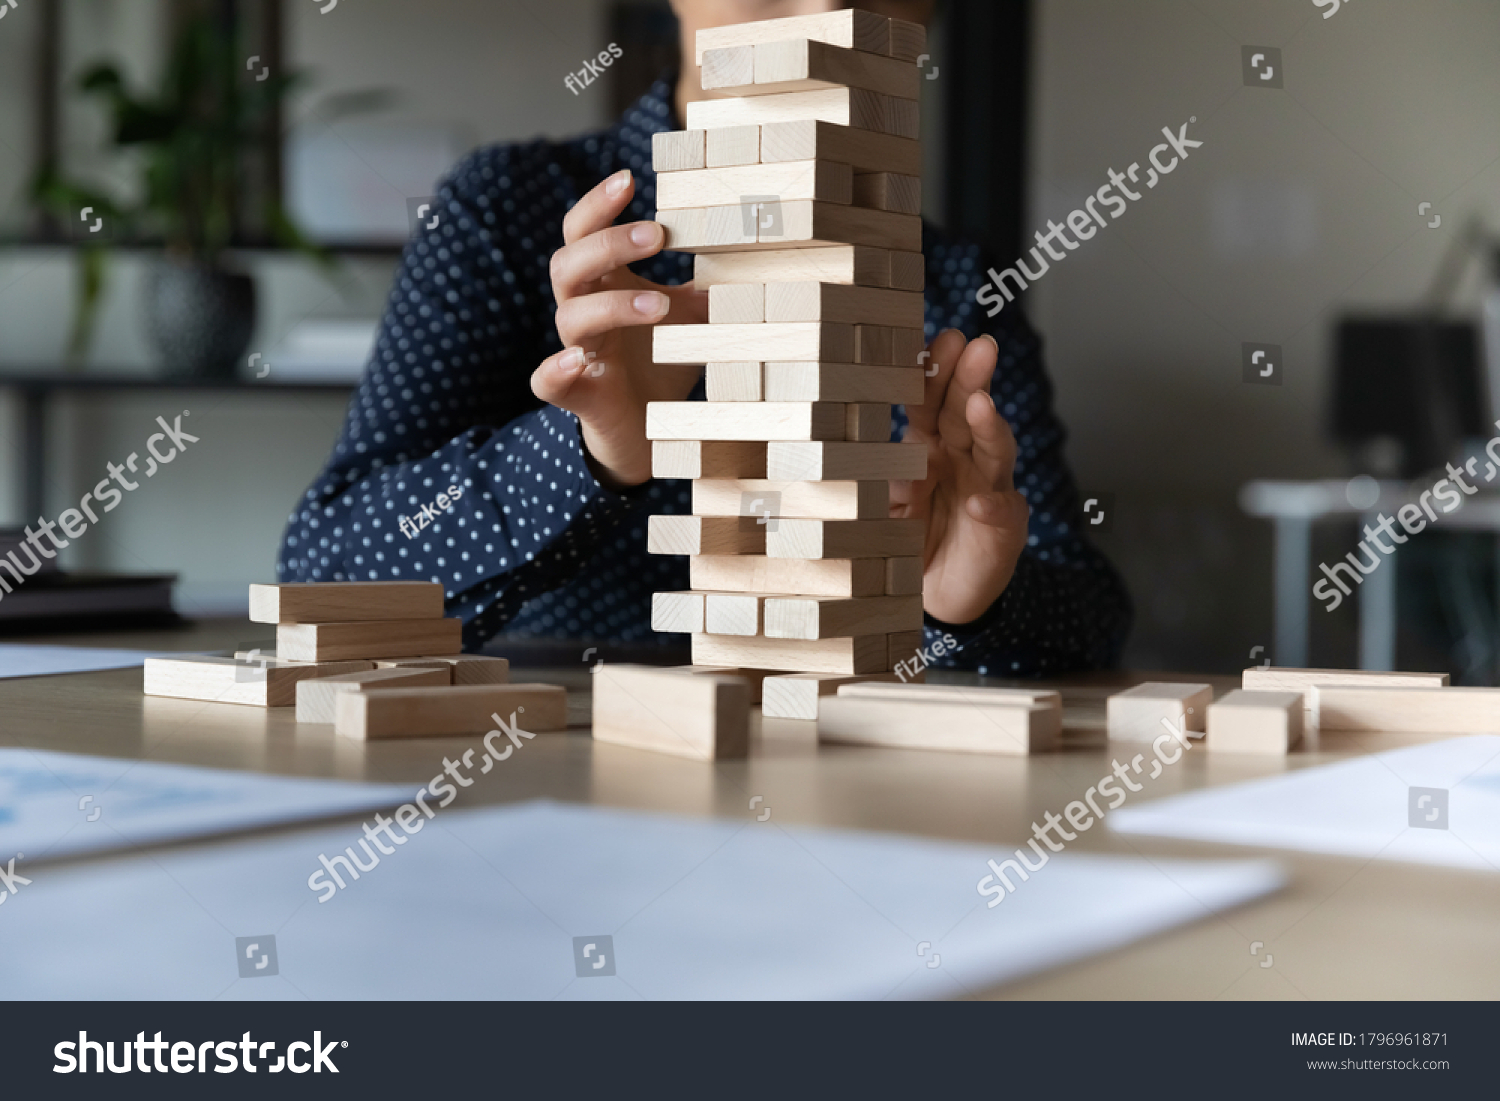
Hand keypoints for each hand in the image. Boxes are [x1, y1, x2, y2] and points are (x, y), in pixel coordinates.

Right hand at [531, 169, 706, 486]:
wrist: (646, 434)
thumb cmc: (662, 364)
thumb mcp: (692, 319)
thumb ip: (710, 287)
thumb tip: (757, 254)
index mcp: (605, 284)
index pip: (583, 231)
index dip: (598, 204)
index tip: (630, 178)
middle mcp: (583, 312)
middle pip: (569, 263)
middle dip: (609, 244)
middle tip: (656, 235)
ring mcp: (576, 352)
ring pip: (569, 316)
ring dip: (611, 305)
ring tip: (658, 305)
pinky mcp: (575, 395)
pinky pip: (546, 380)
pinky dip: (556, 368)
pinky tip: (577, 360)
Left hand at [890, 329, 1030, 624]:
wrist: (938, 595)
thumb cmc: (910, 541)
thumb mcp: (884, 510)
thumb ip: (886, 487)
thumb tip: (890, 471)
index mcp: (930, 445)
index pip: (930, 401)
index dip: (931, 373)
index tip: (932, 341)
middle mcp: (962, 458)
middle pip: (967, 411)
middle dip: (970, 377)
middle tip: (975, 347)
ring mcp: (988, 488)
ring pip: (994, 449)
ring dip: (988, 426)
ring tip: (981, 405)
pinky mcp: (1004, 527)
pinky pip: (1002, 514)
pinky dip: (993, 508)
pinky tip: (982, 504)